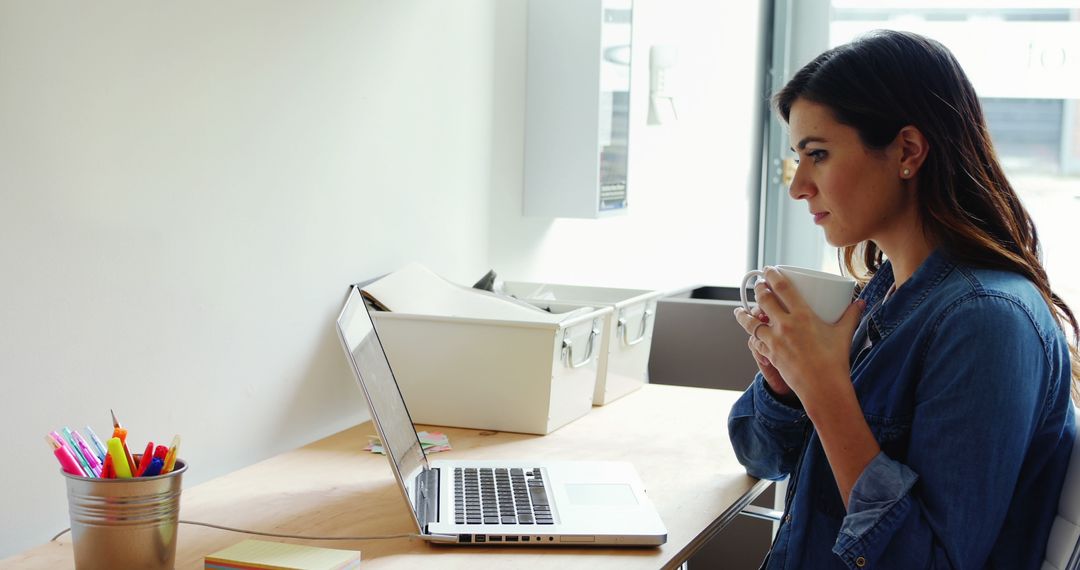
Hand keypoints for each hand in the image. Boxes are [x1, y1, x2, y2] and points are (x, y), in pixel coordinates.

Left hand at [735, 267, 864, 409]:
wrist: (823, 388)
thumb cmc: (835, 361)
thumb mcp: (844, 334)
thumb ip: (851, 315)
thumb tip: (860, 302)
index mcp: (803, 315)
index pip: (782, 288)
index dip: (772, 275)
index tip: (768, 270)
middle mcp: (785, 325)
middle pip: (763, 300)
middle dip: (758, 289)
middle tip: (758, 285)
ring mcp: (775, 340)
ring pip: (751, 322)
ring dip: (744, 314)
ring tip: (740, 310)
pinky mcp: (770, 355)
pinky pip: (755, 343)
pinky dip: (752, 338)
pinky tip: (751, 335)